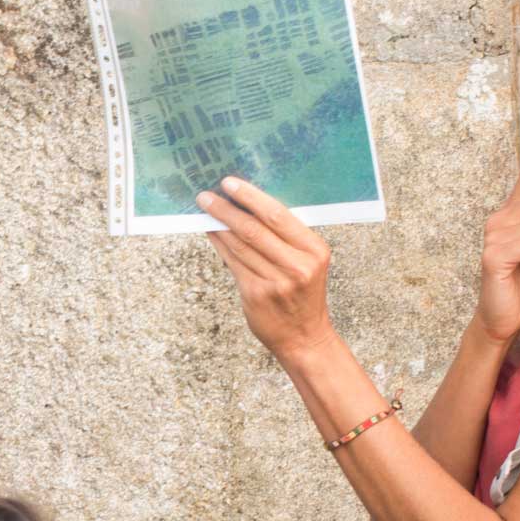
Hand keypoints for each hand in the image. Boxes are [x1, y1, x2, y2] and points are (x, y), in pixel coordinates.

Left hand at [195, 178, 336, 361]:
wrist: (304, 337)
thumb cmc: (303, 294)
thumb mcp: (308, 262)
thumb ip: (286, 238)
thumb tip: (247, 205)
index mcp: (314, 249)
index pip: (278, 215)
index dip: (250, 197)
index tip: (229, 183)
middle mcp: (297, 265)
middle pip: (255, 228)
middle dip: (227, 208)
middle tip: (207, 195)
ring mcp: (276, 281)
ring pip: (239, 244)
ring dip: (218, 224)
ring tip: (205, 209)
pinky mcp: (255, 294)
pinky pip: (232, 262)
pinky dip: (219, 244)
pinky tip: (211, 232)